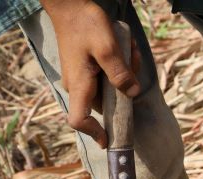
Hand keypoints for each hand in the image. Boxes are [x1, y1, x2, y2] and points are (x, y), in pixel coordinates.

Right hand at [41, 0, 141, 147]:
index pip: (79, 120)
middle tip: (132, 61)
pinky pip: (106, 77)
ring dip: (124, 75)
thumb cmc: (85, 24)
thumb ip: (120, 73)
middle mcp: (77, 86)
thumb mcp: (107, 47)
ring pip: (109, 89)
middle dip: (124, 90)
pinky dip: (119, 67)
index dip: (94, 133)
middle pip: (104, 104)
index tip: (109, 141)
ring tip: (129, 50)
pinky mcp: (85, 69)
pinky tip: (125, 49)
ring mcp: (80, 78)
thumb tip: (133, 93)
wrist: (69, 5)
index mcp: (79, 85)